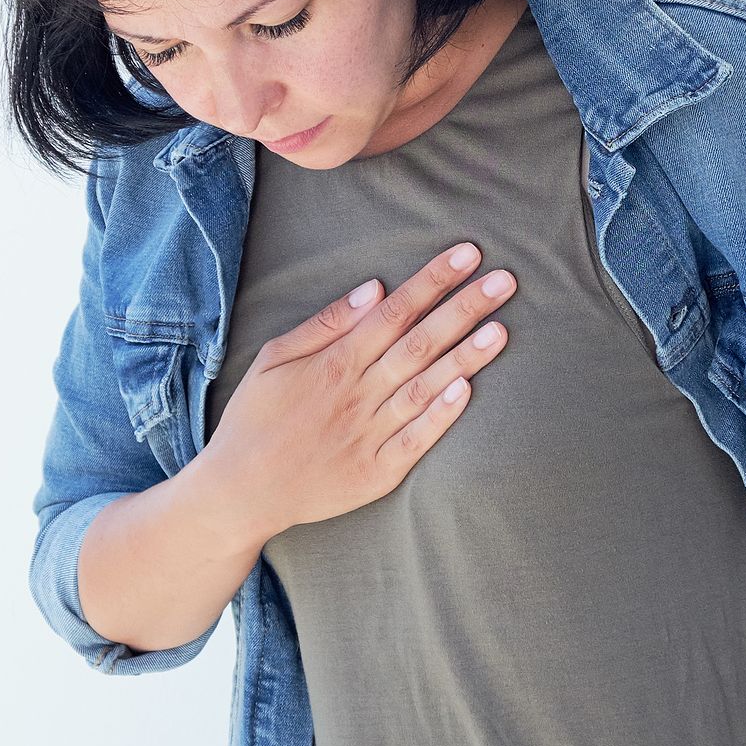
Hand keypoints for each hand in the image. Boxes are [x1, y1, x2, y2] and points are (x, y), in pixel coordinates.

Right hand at [197, 240, 516, 538]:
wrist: (240, 491)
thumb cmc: (253, 419)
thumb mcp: (272, 359)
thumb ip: (325, 324)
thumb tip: (375, 289)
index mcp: (335, 363)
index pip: (394, 312)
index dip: (433, 282)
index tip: (468, 255)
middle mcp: (357, 395)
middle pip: (419, 343)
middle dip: (463, 309)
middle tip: (505, 281)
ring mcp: (370, 435)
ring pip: (425, 388)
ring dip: (465, 357)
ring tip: (501, 329)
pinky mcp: (376, 473)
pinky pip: (416, 440)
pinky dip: (442, 416)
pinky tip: (469, 389)